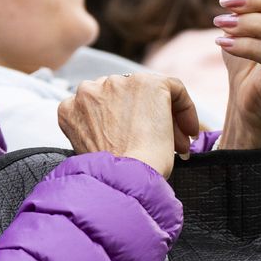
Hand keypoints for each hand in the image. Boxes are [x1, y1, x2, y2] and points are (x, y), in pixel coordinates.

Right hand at [57, 73, 202, 178]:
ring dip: (165, 118)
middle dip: (146, 120)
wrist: (124, 178)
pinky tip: (188, 131)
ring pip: (150, 93)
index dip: (125, 125)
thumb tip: (131, 126)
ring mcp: (118, 83)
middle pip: (126, 98)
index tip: (140, 144)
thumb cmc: (110, 175)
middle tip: (166, 145)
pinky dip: (186, 108)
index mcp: (71, 107)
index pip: (102, 106)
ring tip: (178, 143)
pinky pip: (174, 88)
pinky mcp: (148, 83)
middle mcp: (89, 89)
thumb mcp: (90, 147)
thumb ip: (99, 128)